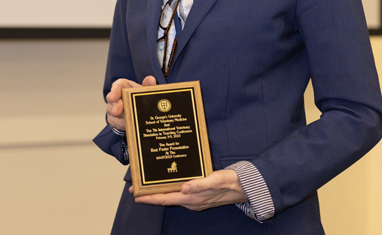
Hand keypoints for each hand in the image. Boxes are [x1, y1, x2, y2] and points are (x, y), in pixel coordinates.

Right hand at [105, 76, 156, 130]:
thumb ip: (148, 85)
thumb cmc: (138, 96)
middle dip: (116, 107)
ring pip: (113, 113)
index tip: (113, 98)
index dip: (114, 92)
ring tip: (127, 121)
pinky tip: (127, 126)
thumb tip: (151, 80)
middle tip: (117, 112)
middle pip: (112, 101)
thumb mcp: (144, 90)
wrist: (137, 109)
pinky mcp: (113, 119)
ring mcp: (112, 108)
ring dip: (120, 118)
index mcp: (122, 86)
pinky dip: (121, 125)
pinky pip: (116, 123)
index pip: (116, 86)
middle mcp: (115, 97)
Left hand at [133, 169, 248, 210]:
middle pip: (166, 199)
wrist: (246, 187)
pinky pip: (180, 195)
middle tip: (135, 188)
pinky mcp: (200, 196)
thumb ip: (200, 184)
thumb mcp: (216, 180)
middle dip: (150, 195)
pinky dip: (171, 190)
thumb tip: (184, 189)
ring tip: (147, 186)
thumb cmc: (231, 181)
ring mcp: (196, 200)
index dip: (150, 198)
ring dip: (159, 192)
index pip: (166, 199)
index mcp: (193, 198)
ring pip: (172, 197)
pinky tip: (168, 184)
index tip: (136, 195)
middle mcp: (192, 201)